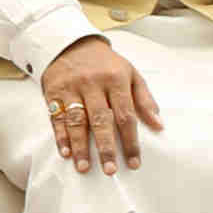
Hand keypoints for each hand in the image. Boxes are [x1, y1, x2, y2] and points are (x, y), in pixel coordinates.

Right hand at [40, 36, 159, 171]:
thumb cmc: (106, 64)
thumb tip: (159, 125)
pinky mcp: (53, 91)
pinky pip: (56, 116)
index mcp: (116, 79)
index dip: (130, 140)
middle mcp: (93, 84)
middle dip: (106, 146)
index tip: (134, 162)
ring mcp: (72, 88)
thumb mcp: (130, 73)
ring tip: (84, 167)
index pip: (126, 114)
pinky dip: (60, 136)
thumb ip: (145, 99)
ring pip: (77, 120)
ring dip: (80, 146)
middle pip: (101, 119)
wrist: (71, 43)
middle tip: (110, 170)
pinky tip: (65, 152)